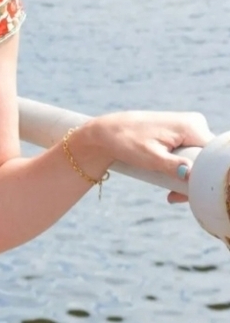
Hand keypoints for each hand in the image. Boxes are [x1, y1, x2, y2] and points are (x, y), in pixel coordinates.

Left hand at [86, 111, 214, 203]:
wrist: (110, 131)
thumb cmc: (127, 142)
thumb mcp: (150, 158)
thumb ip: (172, 166)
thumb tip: (190, 174)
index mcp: (192, 126)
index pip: (212, 155)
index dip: (206, 175)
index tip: (190, 193)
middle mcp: (195, 123)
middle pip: (207, 157)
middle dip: (195, 179)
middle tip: (175, 198)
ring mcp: (189, 127)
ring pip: (198, 157)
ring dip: (187, 176)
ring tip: (171, 194)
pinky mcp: (181, 132)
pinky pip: (190, 153)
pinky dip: (182, 168)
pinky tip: (171, 180)